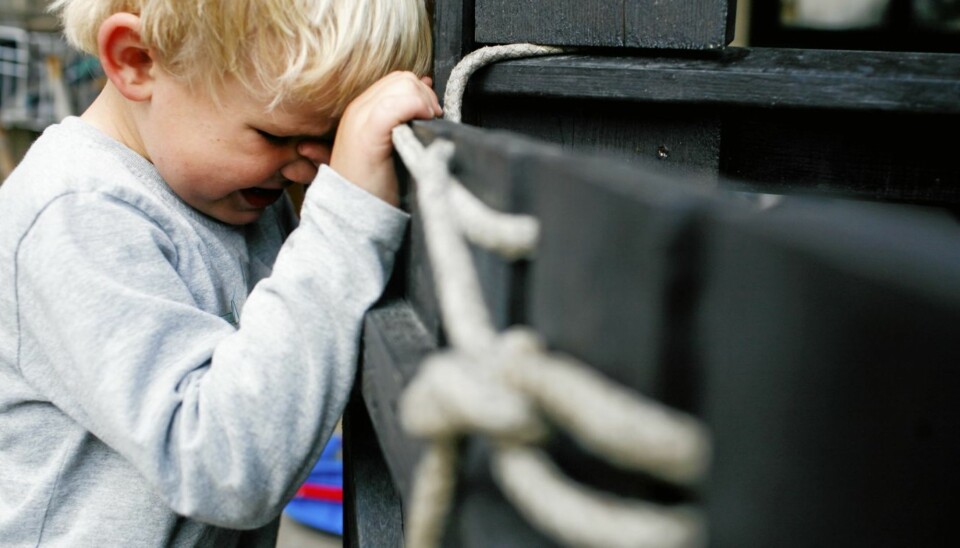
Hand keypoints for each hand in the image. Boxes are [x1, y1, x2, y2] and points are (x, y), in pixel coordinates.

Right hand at [330, 72, 441, 205]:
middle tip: (431, 122)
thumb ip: (402, 115)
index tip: (430, 118)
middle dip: (425, 97)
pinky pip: (397, 103)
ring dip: (424, 102)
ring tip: (426, 126)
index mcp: (362, 111)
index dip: (420, 94)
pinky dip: (417, 108)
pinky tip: (422, 125)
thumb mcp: (389, 145)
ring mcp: (361, 118)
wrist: (352, 214)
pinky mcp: (368, 132)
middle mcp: (358, 109)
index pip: (397, 80)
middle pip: (402, 79)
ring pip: (403, 84)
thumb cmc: (375, 186)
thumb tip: (427, 83)